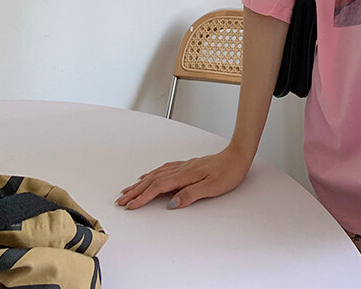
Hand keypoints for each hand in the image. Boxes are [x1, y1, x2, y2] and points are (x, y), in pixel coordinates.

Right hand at [116, 147, 250, 209]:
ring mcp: (184, 166)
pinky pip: (164, 169)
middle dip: (136, 191)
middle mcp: (182, 169)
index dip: (143, 197)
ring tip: (129, 190)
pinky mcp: (188, 165)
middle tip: (122, 200)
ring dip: (141, 183)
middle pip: (153, 180)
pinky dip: (153, 174)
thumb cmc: (229, 171)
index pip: (159, 187)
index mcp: (186, 175)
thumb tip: (172, 204)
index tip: (130, 206)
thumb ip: (191, 194)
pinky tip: (150, 176)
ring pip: (157, 174)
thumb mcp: (212, 187)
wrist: (239, 155)